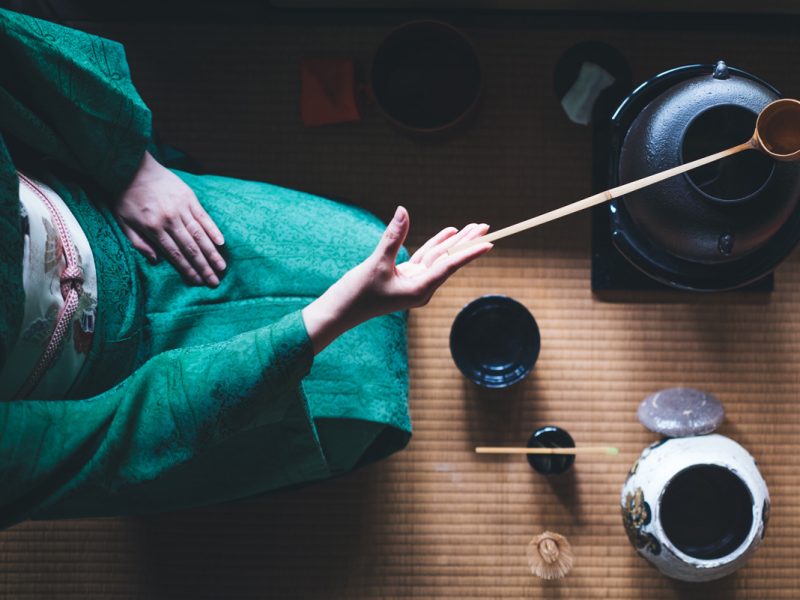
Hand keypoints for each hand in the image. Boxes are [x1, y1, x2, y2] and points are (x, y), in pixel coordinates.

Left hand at [114, 152, 225, 286]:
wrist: (132, 166)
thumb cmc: (126, 196)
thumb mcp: (123, 222)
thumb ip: (138, 243)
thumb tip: (156, 261)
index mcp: (153, 228)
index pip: (175, 254)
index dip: (188, 270)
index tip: (198, 282)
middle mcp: (170, 220)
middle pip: (191, 248)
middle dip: (204, 267)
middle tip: (215, 281)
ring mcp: (181, 208)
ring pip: (200, 235)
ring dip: (212, 252)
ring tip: (222, 267)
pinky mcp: (189, 197)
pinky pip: (204, 217)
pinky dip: (213, 230)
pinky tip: (221, 242)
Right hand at [302, 206, 491, 353]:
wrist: (340, 312)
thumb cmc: (357, 293)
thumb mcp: (376, 263)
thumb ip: (392, 236)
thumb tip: (403, 210)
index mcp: (419, 290)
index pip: (449, 267)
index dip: (469, 253)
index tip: (488, 244)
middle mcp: (421, 287)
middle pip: (449, 261)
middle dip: (467, 243)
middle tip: (488, 228)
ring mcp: (413, 282)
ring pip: (439, 258)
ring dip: (455, 242)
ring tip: (475, 227)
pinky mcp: (404, 277)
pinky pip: (425, 258)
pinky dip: (436, 245)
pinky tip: (450, 234)